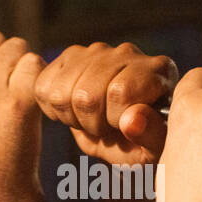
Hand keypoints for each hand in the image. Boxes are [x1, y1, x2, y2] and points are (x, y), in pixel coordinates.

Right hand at [33, 42, 174, 165]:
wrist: (123, 136)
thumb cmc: (142, 142)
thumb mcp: (155, 149)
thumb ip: (152, 135)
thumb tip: (131, 118)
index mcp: (158, 71)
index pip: (119, 91)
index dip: (114, 120)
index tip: (121, 128)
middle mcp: (128, 53)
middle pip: (87, 94)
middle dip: (92, 123)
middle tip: (105, 129)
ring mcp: (96, 51)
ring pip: (61, 92)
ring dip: (72, 117)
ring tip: (91, 121)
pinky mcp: (68, 56)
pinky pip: (43, 86)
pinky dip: (53, 108)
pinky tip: (74, 111)